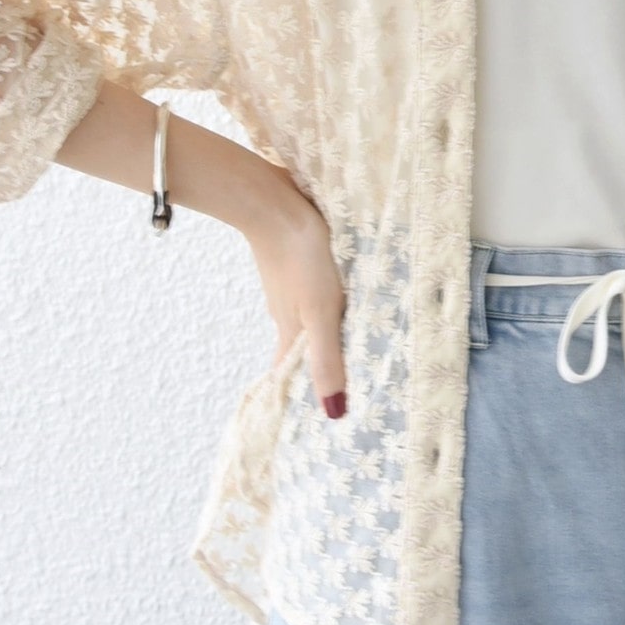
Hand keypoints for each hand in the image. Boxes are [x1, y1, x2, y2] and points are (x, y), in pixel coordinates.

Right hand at [242, 162, 348, 419]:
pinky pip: (313, 291)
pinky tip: (343, 296)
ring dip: (325, 333)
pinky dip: (327, 302)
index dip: (302, 398)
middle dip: (317, 369)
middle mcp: (287, 313)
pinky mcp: (296, 262)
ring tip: (352, 343)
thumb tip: (332, 413)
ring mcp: (289, 286)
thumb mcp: (320, 310)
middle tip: (343, 386)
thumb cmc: (298, 256)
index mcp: (291, 331)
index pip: (291, 376)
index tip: (312, 422)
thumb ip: (326, 358)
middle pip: (301, 349)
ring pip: (308, 319)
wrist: (272, 202)